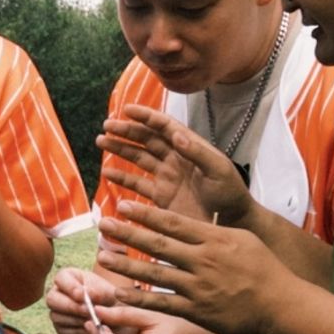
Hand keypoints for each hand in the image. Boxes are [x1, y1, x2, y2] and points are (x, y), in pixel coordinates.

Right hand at [46, 266, 119, 333]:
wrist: (114, 320)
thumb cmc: (110, 300)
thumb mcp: (108, 293)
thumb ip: (99, 292)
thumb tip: (87, 294)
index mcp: (68, 278)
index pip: (60, 278)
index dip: (69, 287)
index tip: (84, 295)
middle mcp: (58, 294)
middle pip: (52, 299)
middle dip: (71, 306)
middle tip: (88, 311)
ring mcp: (57, 313)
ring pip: (57, 317)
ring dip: (77, 320)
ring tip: (94, 321)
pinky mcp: (61, 329)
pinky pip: (64, 331)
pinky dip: (79, 331)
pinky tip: (91, 329)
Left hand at [98, 199, 293, 333]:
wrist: (280, 305)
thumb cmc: (263, 268)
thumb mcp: (241, 238)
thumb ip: (213, 229)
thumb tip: (189, 219)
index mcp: (213, 239)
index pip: (172, 222)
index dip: (145, 213)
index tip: (122, 205)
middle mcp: (203, 260)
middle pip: (158, 244)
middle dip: (128, 233)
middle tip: (103, 224)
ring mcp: (198, 286)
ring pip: (154, 273)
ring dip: (126, 265)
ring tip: (103, 256)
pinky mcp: (196, 310)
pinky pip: (162, 303)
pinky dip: (139, 298)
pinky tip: (119, 293)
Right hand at [100, 104, 252, 225]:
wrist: (232, 223)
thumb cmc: (230, 194)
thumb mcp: (219, 170)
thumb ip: (198, 152)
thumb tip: (175, 134)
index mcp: (190, 147)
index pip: (164, 126)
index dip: (146, 117)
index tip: (127, 110)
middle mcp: (175, 159)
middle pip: (147, 139)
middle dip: (126, 131)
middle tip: (106, 126)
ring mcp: (167, 177)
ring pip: (138, 158)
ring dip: (120, 149)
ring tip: (101, 141)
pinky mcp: (162, 197)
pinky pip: (138, 184)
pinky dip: (122, 178)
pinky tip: (107, 172)